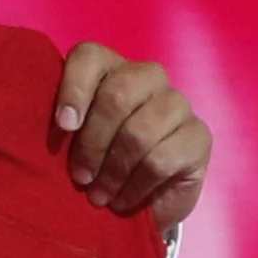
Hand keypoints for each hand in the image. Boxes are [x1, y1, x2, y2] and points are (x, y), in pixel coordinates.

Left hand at [53, 42, 211, 234]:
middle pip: (118, 95)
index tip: (63, 126)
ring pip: (140, 132)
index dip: (74, 89)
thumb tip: (57, 126)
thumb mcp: (70, 139)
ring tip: (98, 196)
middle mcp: (147, 76)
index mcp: (109, 66)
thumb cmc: (95, 158)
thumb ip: (62, 123)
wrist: (140, 196)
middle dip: (92, 142)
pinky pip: (161, 160)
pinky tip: (123, 200)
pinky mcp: (200, 136)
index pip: (89, 56)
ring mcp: (178, 104)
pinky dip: (135, 186)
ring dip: (113, 171)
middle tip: (79, 176)